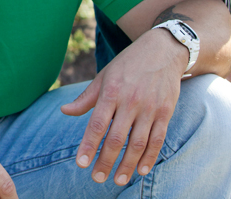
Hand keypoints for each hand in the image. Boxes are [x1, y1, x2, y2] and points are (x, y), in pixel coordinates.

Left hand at [60, 29, 183, 186]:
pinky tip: (141, 170)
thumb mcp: (104, 75)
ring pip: (138, 143)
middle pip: (116, 138)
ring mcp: (150, 108)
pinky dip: (150, 157)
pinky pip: (158, 139)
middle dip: (105, 161)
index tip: (81, 163)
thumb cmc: (128, 64)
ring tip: (117, 180)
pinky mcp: (165, 112)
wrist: (163, 50)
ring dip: (127, 165)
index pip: (97, 124)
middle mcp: (130, 101)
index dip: (88, 145)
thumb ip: (86, 98)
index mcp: (111, 92)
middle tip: (97, 178)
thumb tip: (64, 111)